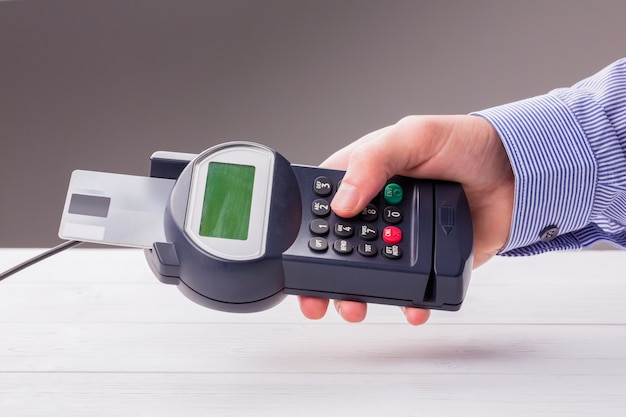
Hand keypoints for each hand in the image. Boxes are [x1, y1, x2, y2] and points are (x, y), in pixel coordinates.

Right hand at [298, 115, 513, 324]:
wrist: (519, 172)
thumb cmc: (467, 143)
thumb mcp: (414, 137)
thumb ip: (374, 161)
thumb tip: (343, 201)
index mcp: (367, 176)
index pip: (327, 202)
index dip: (308, 227)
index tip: (297, 251)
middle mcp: (380, 209)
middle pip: (341, 245)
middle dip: (325, 274)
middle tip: (317, 296)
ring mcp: (403, 236)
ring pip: (370, 271)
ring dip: (357, 293)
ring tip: (353, 306)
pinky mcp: (429, 258)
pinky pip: (412, 285)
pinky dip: (407, 300)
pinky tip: (407, 308)